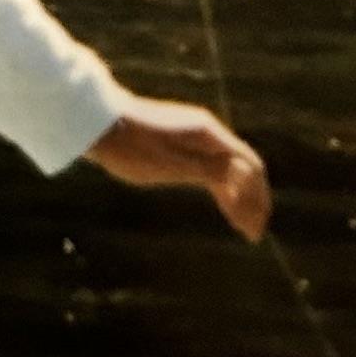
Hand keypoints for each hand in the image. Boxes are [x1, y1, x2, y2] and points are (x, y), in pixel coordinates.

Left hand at [89, 93, 271, 240]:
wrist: (98, 123)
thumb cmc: (131, 146)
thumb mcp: (170, 164)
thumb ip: (209, 170)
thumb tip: (247, 177)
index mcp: (209, 135)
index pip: (249, 166)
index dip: (257, 197)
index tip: (256, 227)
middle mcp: (208, 134)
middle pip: (244, 168)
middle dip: (253, 200)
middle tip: (254, 233)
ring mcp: (196, 138)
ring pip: (229, 170)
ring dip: (239, 198)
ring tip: (243, 227)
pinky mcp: (182, 145)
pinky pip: (212, 168)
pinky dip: (222, 189)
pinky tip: (224, 204)